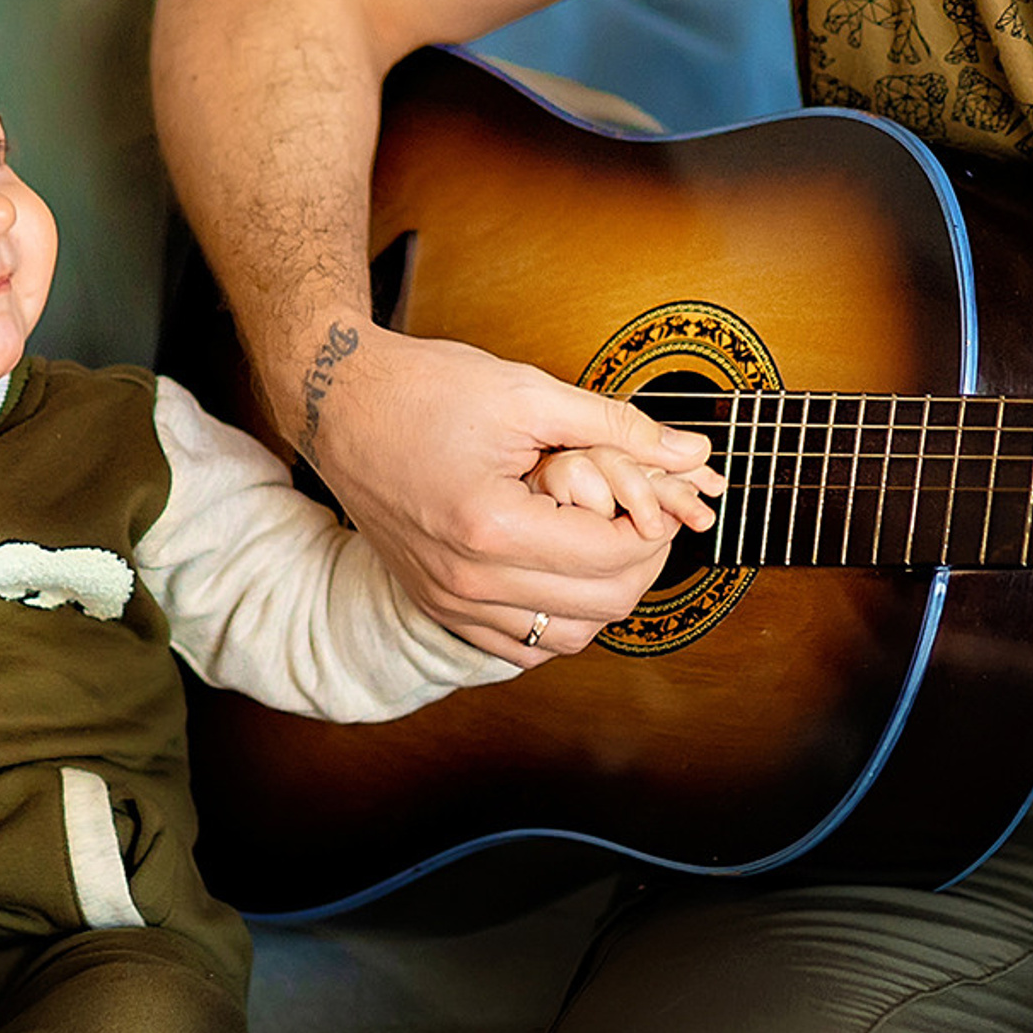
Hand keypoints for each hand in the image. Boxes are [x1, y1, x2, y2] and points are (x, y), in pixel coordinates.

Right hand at [290, 322, 718, 663]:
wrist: (339, 401)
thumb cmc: (425, 387)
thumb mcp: (528, 393)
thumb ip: (617, 427)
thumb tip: (694, 452)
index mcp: (490, 526)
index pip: (613, 555)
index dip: (655, 523)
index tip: (658, 490)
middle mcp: (466, 580)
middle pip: (601, 605)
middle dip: (641, 558)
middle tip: (642, 512)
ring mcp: (447, 600)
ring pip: (565, 639)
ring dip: (602, 596)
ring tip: (604, 539)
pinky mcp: (436, 605)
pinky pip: (519, 645)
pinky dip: (555, 617)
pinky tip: (561, 570)